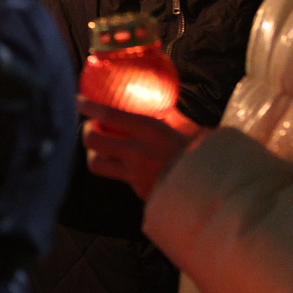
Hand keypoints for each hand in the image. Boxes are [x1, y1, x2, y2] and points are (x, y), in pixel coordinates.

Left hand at [78, 96, 201, 200]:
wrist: (213, 192)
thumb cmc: (205, 155)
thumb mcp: (189, 129)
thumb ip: (171, 116)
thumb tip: (160, 102)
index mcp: (150, 132)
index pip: (110, 115)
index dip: (90, 106)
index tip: (79, 100)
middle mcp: (137, 153)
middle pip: (93, 141)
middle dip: (86, 131)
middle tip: (91, 125)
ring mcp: (134, 175)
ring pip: (97, 164)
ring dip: (94, 154)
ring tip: (101, 147)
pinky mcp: (138, 191)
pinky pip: (119, 178)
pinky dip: (119, 170)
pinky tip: (128, 165)